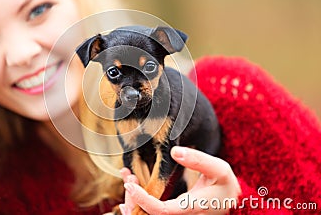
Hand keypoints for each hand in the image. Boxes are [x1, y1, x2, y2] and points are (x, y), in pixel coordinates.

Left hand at [119, 146, 240, 214]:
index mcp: (192, 208)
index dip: (143, 200)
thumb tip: (174, 151)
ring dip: (133, 202)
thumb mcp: (218, 169)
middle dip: (132, 201)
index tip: (130, 185)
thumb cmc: (224, 185)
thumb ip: (198, 160)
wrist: (232, 202)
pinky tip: (133, 190)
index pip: (162, 211)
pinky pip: (152, 213)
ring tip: (128, 178)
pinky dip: (139, 202)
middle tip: (127, 178)